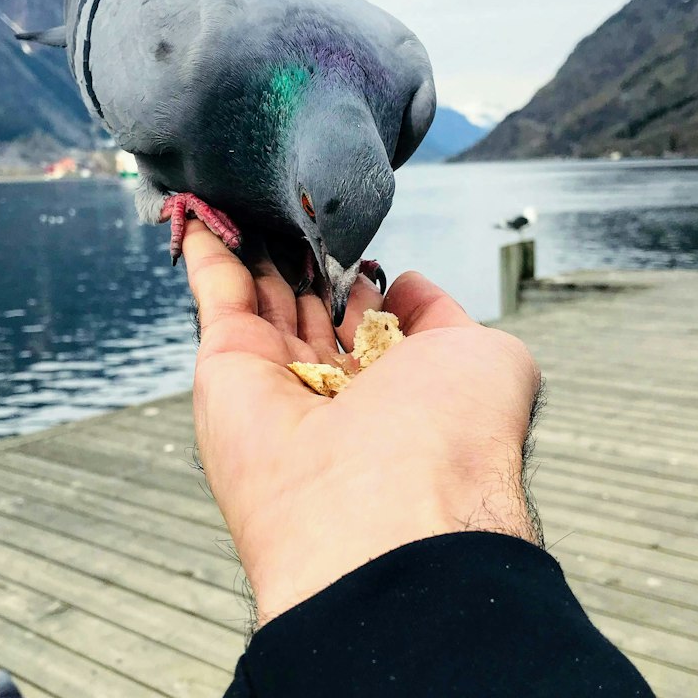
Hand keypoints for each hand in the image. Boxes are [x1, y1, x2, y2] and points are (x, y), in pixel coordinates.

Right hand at [182, 223, 541, 624]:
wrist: (384, 512)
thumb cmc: (454, 438)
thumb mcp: (491, 359)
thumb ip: (447, 317)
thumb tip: (406, 285)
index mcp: (399, 396)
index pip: (375, 328)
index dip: (365, 283)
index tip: (355, 239)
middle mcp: (336, 393)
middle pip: (313, 310)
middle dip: (306, 259)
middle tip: (297, 203)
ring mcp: (277, 379)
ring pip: (263, 295)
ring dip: (258, 243)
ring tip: (252, 185)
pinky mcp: (225, 366)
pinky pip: (216, 291)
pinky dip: (210, 246)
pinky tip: (206, 205)